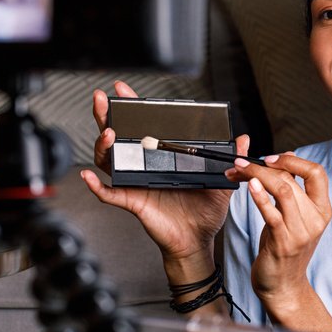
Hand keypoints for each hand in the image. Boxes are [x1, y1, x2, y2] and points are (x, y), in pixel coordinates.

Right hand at [81, 81, 240, 264]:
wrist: (198, 241)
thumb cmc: (204, 214)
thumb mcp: (221, 182)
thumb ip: (230, 159)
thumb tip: (242, 139)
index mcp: (162, 158)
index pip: (143, 127)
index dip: (132, 109)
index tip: (123, 91)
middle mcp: (144, 167)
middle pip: (118, 138)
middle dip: (106, 116)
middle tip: (102, 99)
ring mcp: (136, 183)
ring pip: (110, 161)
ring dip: (103, 146)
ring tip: (107, 133)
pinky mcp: (134, 202)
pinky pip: (110, 194)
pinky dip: (96, 186)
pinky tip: (89, 176)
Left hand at [230, 153, 331, 315]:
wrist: (284, 287)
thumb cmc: (285, 250)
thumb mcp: (294, 217)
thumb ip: (293, 190)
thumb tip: (288, 157)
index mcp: (322, 210)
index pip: (317, 173)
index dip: (293, 161)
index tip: (270, 157)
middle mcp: (316, 219)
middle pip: (293, 179)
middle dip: (262, 166)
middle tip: (240, 163)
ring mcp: (301, 232)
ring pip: (283, 190)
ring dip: (257, 176)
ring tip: (238, 170)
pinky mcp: (283, 243)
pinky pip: (273, 213)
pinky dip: (260, 196)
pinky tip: (249, 186)